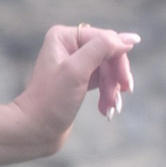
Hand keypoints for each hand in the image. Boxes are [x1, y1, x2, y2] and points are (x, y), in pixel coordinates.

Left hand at [15, 20, 139, 149]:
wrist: (35, 130)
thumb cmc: (51, 101)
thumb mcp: (77, 70)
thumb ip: (102, 48)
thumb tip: (131, 38)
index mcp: (64, 36)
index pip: (106, 39)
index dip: (118, 60)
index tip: (124, 83)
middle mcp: (68, 45)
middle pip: (109, 54)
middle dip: (115, 77)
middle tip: (119, 96)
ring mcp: (73, 62)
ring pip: (108, 69)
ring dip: (112, 89)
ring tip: (110, 107)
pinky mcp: (78, 79)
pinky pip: (102, 80)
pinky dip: (107, 94)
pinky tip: (106, 109)